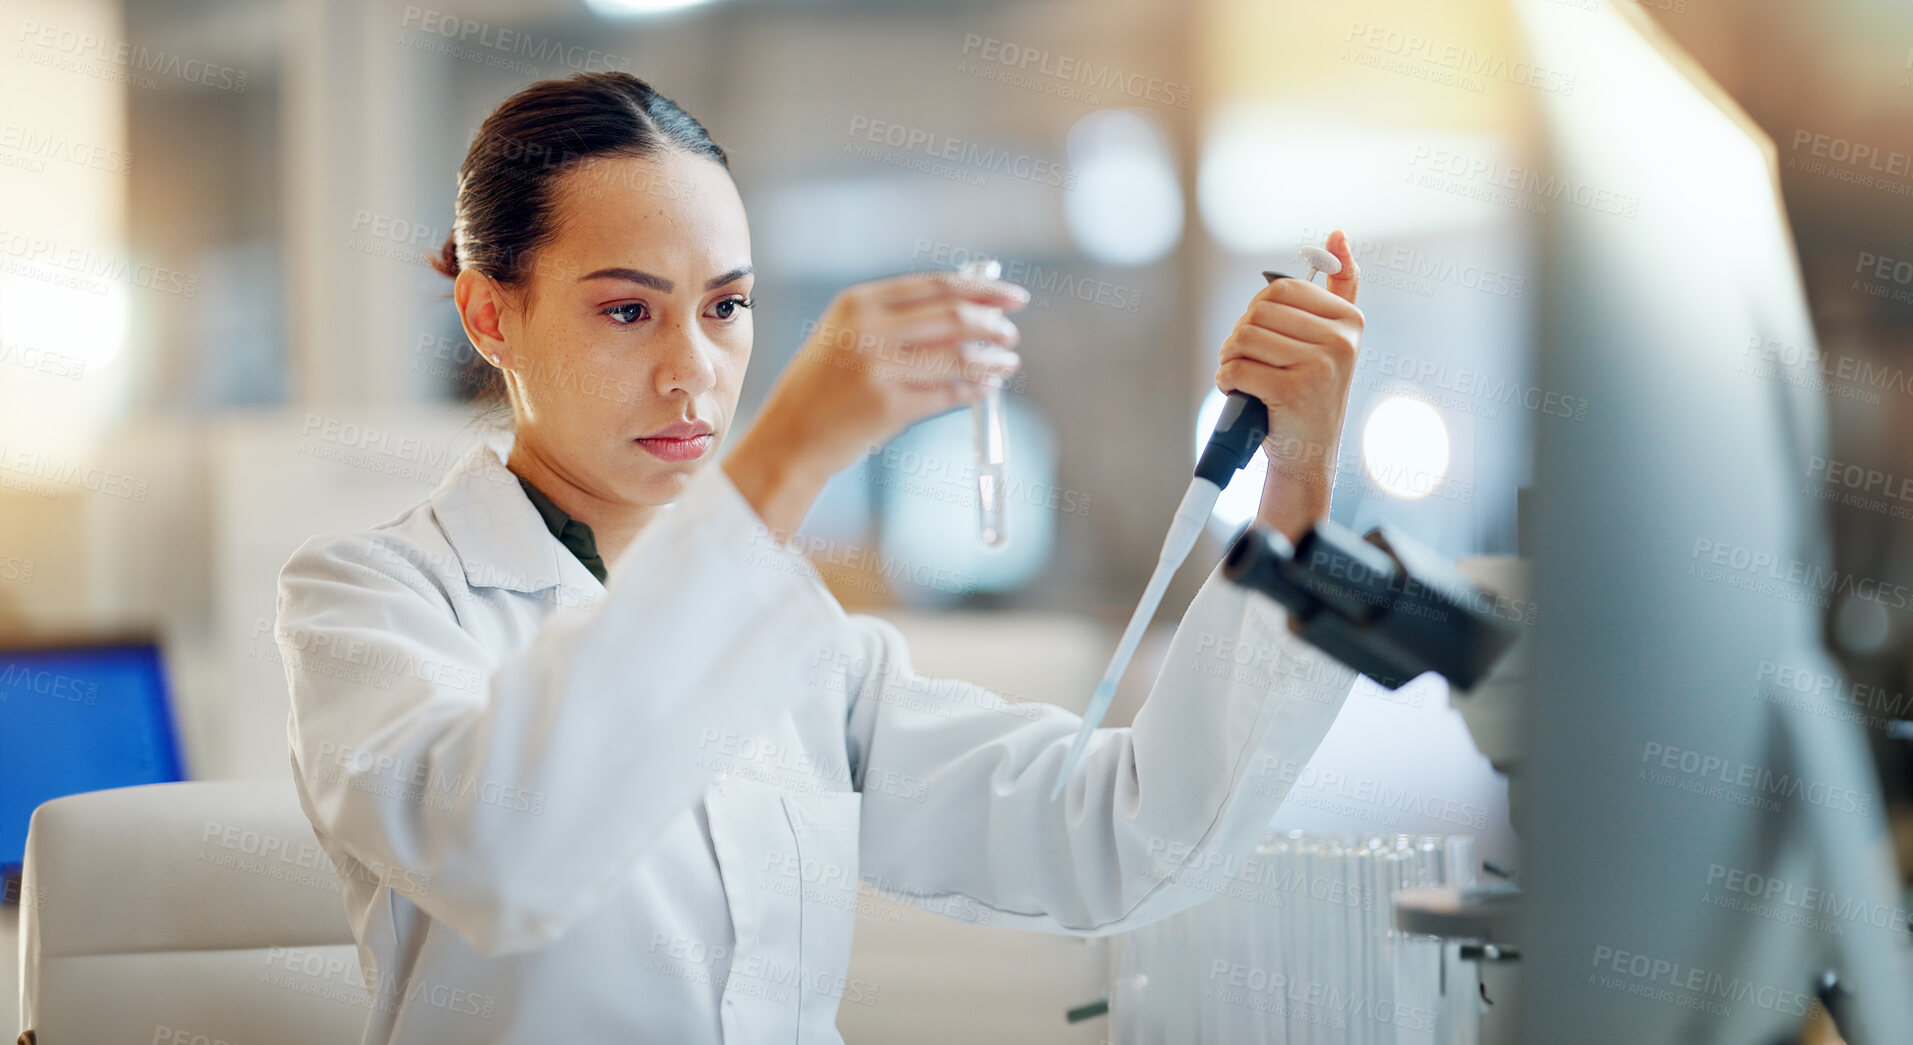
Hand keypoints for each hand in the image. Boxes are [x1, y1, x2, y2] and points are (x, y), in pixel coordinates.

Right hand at [725, 271, 1028, 536]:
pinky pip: (948, 393)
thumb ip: (896, 321)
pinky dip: (974, 389)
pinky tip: (987, 387)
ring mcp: (879, 368)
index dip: (981, 288)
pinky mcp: (889, 406)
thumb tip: (966, 310)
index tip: (1011, 296)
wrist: (788, 439)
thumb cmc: (821, 388)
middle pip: (953, 316)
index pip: (935, 285)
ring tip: (1008, 362)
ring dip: (991, 359)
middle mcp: (868, 329)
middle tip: (1011, 333)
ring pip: (957, 356)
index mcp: (858, 303)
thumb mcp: (846, 336)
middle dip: (992, 324)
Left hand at [1214, 229, 1362, 543]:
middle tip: (1246, 360)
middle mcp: (1341, 341)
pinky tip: (1241, 394)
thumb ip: (1339, 288)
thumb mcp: (1332, 340)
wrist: (1307, 459)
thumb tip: (1338, 235)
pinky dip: (1226, 381)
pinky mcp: (1293, 392)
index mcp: (1349, 322)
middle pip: (1259, 311)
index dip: (1259, 314)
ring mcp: (1320, 366)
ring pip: (1244, 339)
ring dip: (1230, 359)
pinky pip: (1236, 369)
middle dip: (1241, 335)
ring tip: (1243, 379)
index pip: (1282, 290)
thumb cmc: (1310, 396)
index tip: (1265, 339)